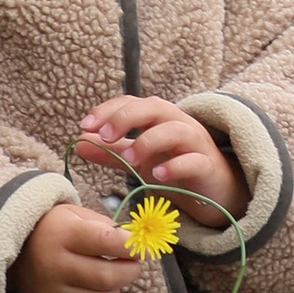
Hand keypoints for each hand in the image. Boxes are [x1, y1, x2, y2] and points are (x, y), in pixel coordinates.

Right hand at [14, 199, 143, 292]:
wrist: (15, 252)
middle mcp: (54, 266)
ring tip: (109, 282)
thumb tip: (136, 245)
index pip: (106, 241)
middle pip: (107, 277)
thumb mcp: (75, 215)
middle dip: (130, 270)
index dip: (130, 244)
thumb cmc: (54, 230)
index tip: (138, 245)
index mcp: (62, 234)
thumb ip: (106, 226)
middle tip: (131, 264)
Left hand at [75, 96, 248, 224]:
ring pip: (175, 130)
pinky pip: (194, 160)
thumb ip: (111, 151)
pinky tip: (158, 176)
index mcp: (159, 118)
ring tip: (130, 159)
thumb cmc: (175, 166)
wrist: (214, 190)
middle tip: (105, 136)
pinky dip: (175, 166)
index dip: (108, 110)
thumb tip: (79, 141)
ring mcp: (195, 143)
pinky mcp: (207, 166)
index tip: (84, 126)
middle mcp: (178, 123)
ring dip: (149, 141)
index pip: (132, 102)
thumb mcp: (140, 158)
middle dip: (127, 117)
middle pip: (154, 107)